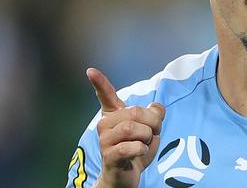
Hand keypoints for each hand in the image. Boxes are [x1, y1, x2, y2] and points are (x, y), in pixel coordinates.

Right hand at [86, 68, 164, 187]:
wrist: (126, 177)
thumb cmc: (136, 150)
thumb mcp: (151, 130)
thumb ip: (154, 115)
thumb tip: (157, 106)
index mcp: (114, 115)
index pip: (106, 95)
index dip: (99, 82)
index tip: (89, 70)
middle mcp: (105, 125)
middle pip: (135, 112)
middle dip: (152, 123)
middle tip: (152, 133)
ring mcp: (104, 141)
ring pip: (133, 128)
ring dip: (147, 136)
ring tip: (144, 144)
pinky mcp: (109, 156)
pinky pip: (131, 146)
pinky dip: (142, 149)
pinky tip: (139, 153)